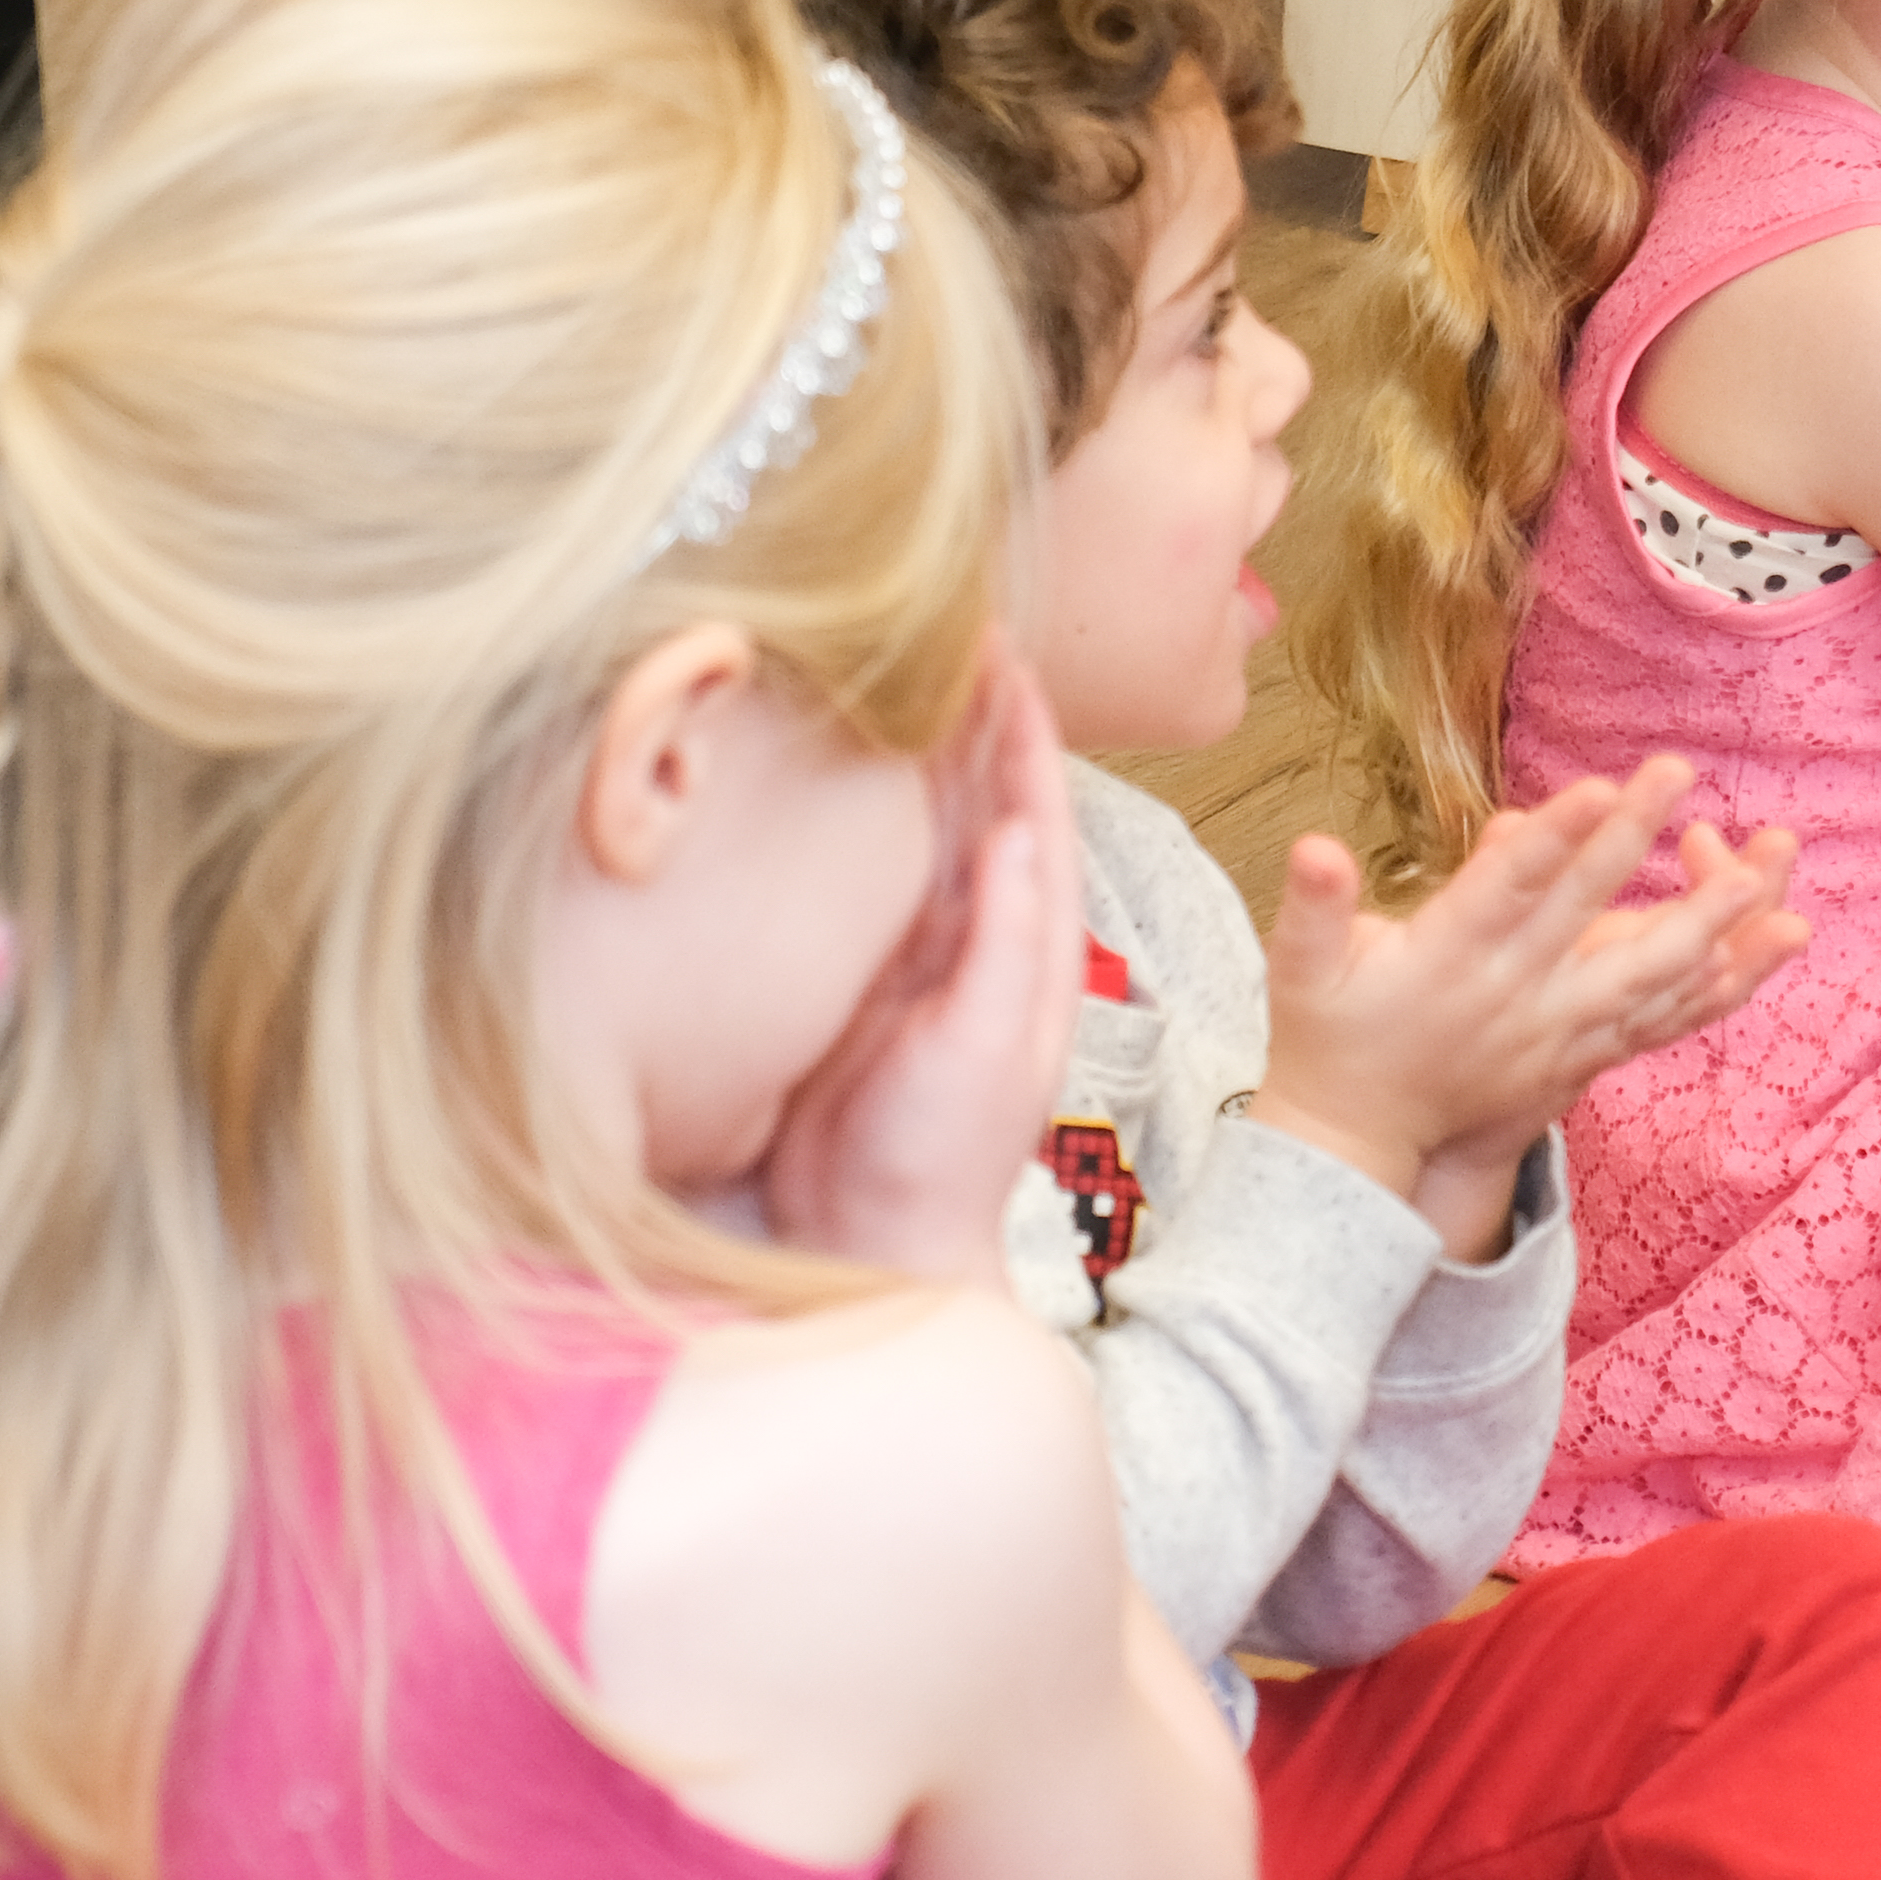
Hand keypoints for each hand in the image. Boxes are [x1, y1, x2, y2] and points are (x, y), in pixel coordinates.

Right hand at [759, 652, 1088, 1284]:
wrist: (875, 1247)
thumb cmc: (939, 1163)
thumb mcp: (985, 1049)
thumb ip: (1007, 945)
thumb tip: (1028, 832)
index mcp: (1031, 947)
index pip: (1037, 810)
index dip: (1023, 730)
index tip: (1005, 653)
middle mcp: (981, 939)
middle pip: (981, 802)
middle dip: (970, 720)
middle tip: (947, 632)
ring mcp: (919, 957)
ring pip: (926, 828)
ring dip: (920, 754)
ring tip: (900, 672)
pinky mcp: (861, 979)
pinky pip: (872, 875)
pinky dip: (868, 817)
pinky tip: (843, 772)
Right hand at [1257, 762, 1809, 1261]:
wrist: (1356, 1145)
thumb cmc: (1329, 1037)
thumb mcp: (1302, 972)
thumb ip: (1311, 910)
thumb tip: (1313, 849)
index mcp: (1449, 961)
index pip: (1509, 889)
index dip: (1555, 838)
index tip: (1599, 785)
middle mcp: (1514, 997)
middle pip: (1586, 914)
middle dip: (1635, 843)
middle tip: (1678, 770)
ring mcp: (1556, 1032)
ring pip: (1645, 979)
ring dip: (1708, 926)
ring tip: (1762, 875)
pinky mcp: (1581, 1057)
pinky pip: (1661, 1021)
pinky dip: (1716, 986)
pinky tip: (1767, 948)